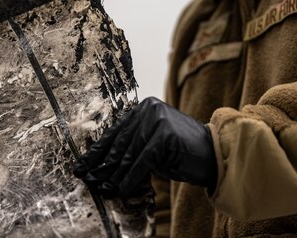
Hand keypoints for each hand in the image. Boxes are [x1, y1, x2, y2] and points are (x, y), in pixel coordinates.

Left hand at [73, 97, 216, 197]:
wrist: (213, 153)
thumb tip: (101, 164)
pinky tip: (123, 190)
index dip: (98, 150)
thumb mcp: (152, 143)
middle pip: (120, 142)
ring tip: (104, 188)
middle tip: (87, 178)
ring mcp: (158, 121)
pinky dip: (131, 178)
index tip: (82, 164)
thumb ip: (132, 145)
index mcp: (144, 107)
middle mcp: (149, 109)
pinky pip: (142, 162)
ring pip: (129, 153)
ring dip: (114, 174)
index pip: (115, 131)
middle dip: (102, 164)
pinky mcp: (165, 136)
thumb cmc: (180, 151)